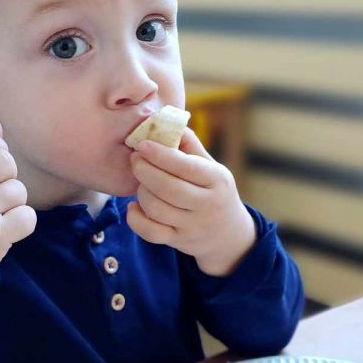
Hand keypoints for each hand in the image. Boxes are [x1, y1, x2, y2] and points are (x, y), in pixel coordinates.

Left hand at [127, 129, 256, 276]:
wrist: (228, 234)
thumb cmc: (214, 191)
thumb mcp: (212, 166)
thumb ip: (189, 146)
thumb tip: (165, 121)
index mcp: (217, 180)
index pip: (185, 166)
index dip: (160, 155)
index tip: (142, 145)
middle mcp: (207, 205)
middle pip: (167, 188)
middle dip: (144, 171)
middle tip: (134, 159)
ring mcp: (193, 226)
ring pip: (156, 209)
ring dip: (141, 192)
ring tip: (141, 182)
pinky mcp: (179, 241)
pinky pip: (150, 233)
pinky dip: (136, 219)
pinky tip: (134, 206)